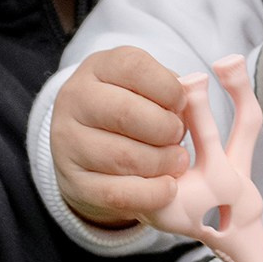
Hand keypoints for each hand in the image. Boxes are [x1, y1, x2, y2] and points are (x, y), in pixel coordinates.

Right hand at [50, 45, 188, 229]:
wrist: (87, 151)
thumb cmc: (128, 114)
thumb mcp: (144, 89)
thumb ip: (170, 90)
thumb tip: (193, 100)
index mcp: (97, 68)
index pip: (135, 68)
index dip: (169, 89)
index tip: (181, 105)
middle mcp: (75, 100)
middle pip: (126, 113)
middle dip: (166, 130)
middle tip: (178, 139)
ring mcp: (68, 142)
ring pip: (123, 156)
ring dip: (162, 163)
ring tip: (176, 162)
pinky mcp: (74, 182)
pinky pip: (117, 193)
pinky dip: (151, 193)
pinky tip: (168, 188)